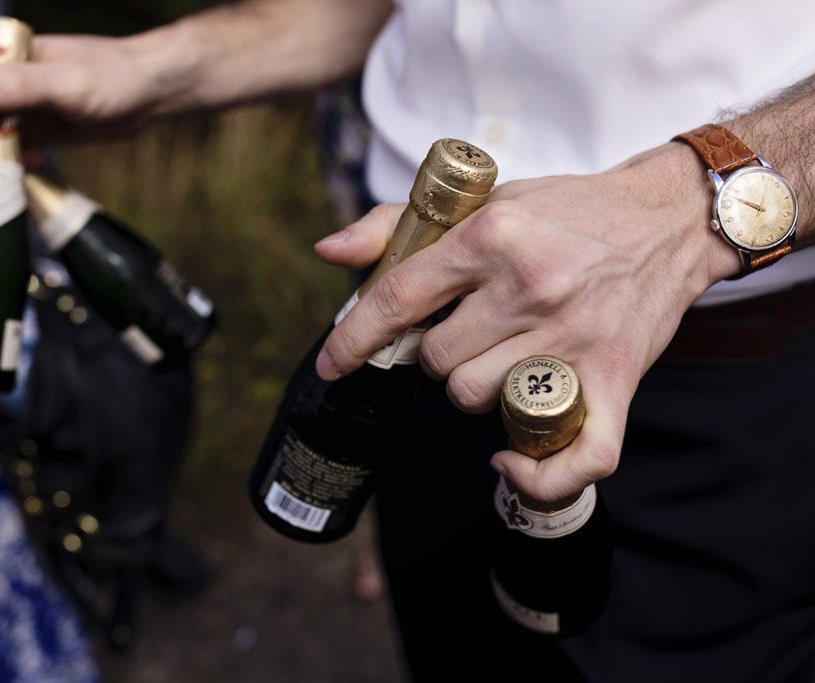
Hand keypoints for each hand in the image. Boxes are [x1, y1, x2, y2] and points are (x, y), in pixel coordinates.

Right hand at [0, 31, 188, 191]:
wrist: (155, 88)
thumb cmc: (117, 78)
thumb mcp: (69, 84)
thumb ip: (22, 86)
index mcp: (8, 63)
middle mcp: (11, 83)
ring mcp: (27, 106)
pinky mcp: (44, 126)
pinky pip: (17, 151)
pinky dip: (14, 168)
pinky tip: (22, 180)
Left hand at [313, 142, 740, 502]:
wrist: (667, 220)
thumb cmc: (565, 212)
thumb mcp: (483, 202)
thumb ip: (397, 225)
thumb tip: (329, 251)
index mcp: (491, 239)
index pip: (400, 299)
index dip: (354, 338)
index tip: (331, 364)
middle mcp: (530, 289)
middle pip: (438, 362)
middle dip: (435, 356)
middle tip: (463, 334)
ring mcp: (574, 338)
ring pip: (479, 399)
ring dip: (474, 391)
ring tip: (497, 361)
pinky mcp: (614, 378)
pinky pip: (573, 456)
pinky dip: (535, 473)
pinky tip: (510, 456)